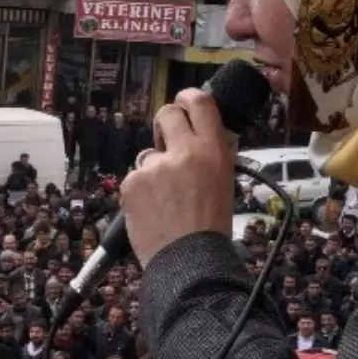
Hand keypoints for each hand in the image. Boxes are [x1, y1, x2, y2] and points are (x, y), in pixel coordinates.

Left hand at [121, 89, 234, 265]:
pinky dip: (140, 192)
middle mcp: (184, 151)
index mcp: (213, 150)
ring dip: (154, 169)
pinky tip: (152, 211)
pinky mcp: (132, 182)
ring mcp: (154, 166)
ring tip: (165, 200)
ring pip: (148, 154)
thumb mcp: (225, 184)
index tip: (184, 100)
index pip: (201, 103)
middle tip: (167, 140)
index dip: (189, 97)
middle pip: (167, 114)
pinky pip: (134, 178)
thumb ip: (213, 156)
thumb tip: (204, 137)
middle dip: (165, 123)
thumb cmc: (211, 228)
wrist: (189, 261)